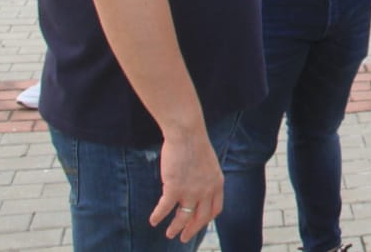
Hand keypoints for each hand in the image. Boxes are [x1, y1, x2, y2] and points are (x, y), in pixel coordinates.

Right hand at [148, 127, 222, 241]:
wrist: (187, 133)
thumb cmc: (195, 143)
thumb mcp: (208, 163)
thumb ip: (205, 178)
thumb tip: (197, 187)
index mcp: (217, 183)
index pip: (215, 209)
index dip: (206, 220)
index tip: (199, 224)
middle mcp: (207, 190)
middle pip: (201, 218)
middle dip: (192, 230)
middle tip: (184, 238)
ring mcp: (191, 191)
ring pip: (183, 217)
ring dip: (176, 227)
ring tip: (169, 234)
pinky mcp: (174, 188)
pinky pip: (165, 208)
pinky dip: (158, 216)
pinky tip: (153, 220)